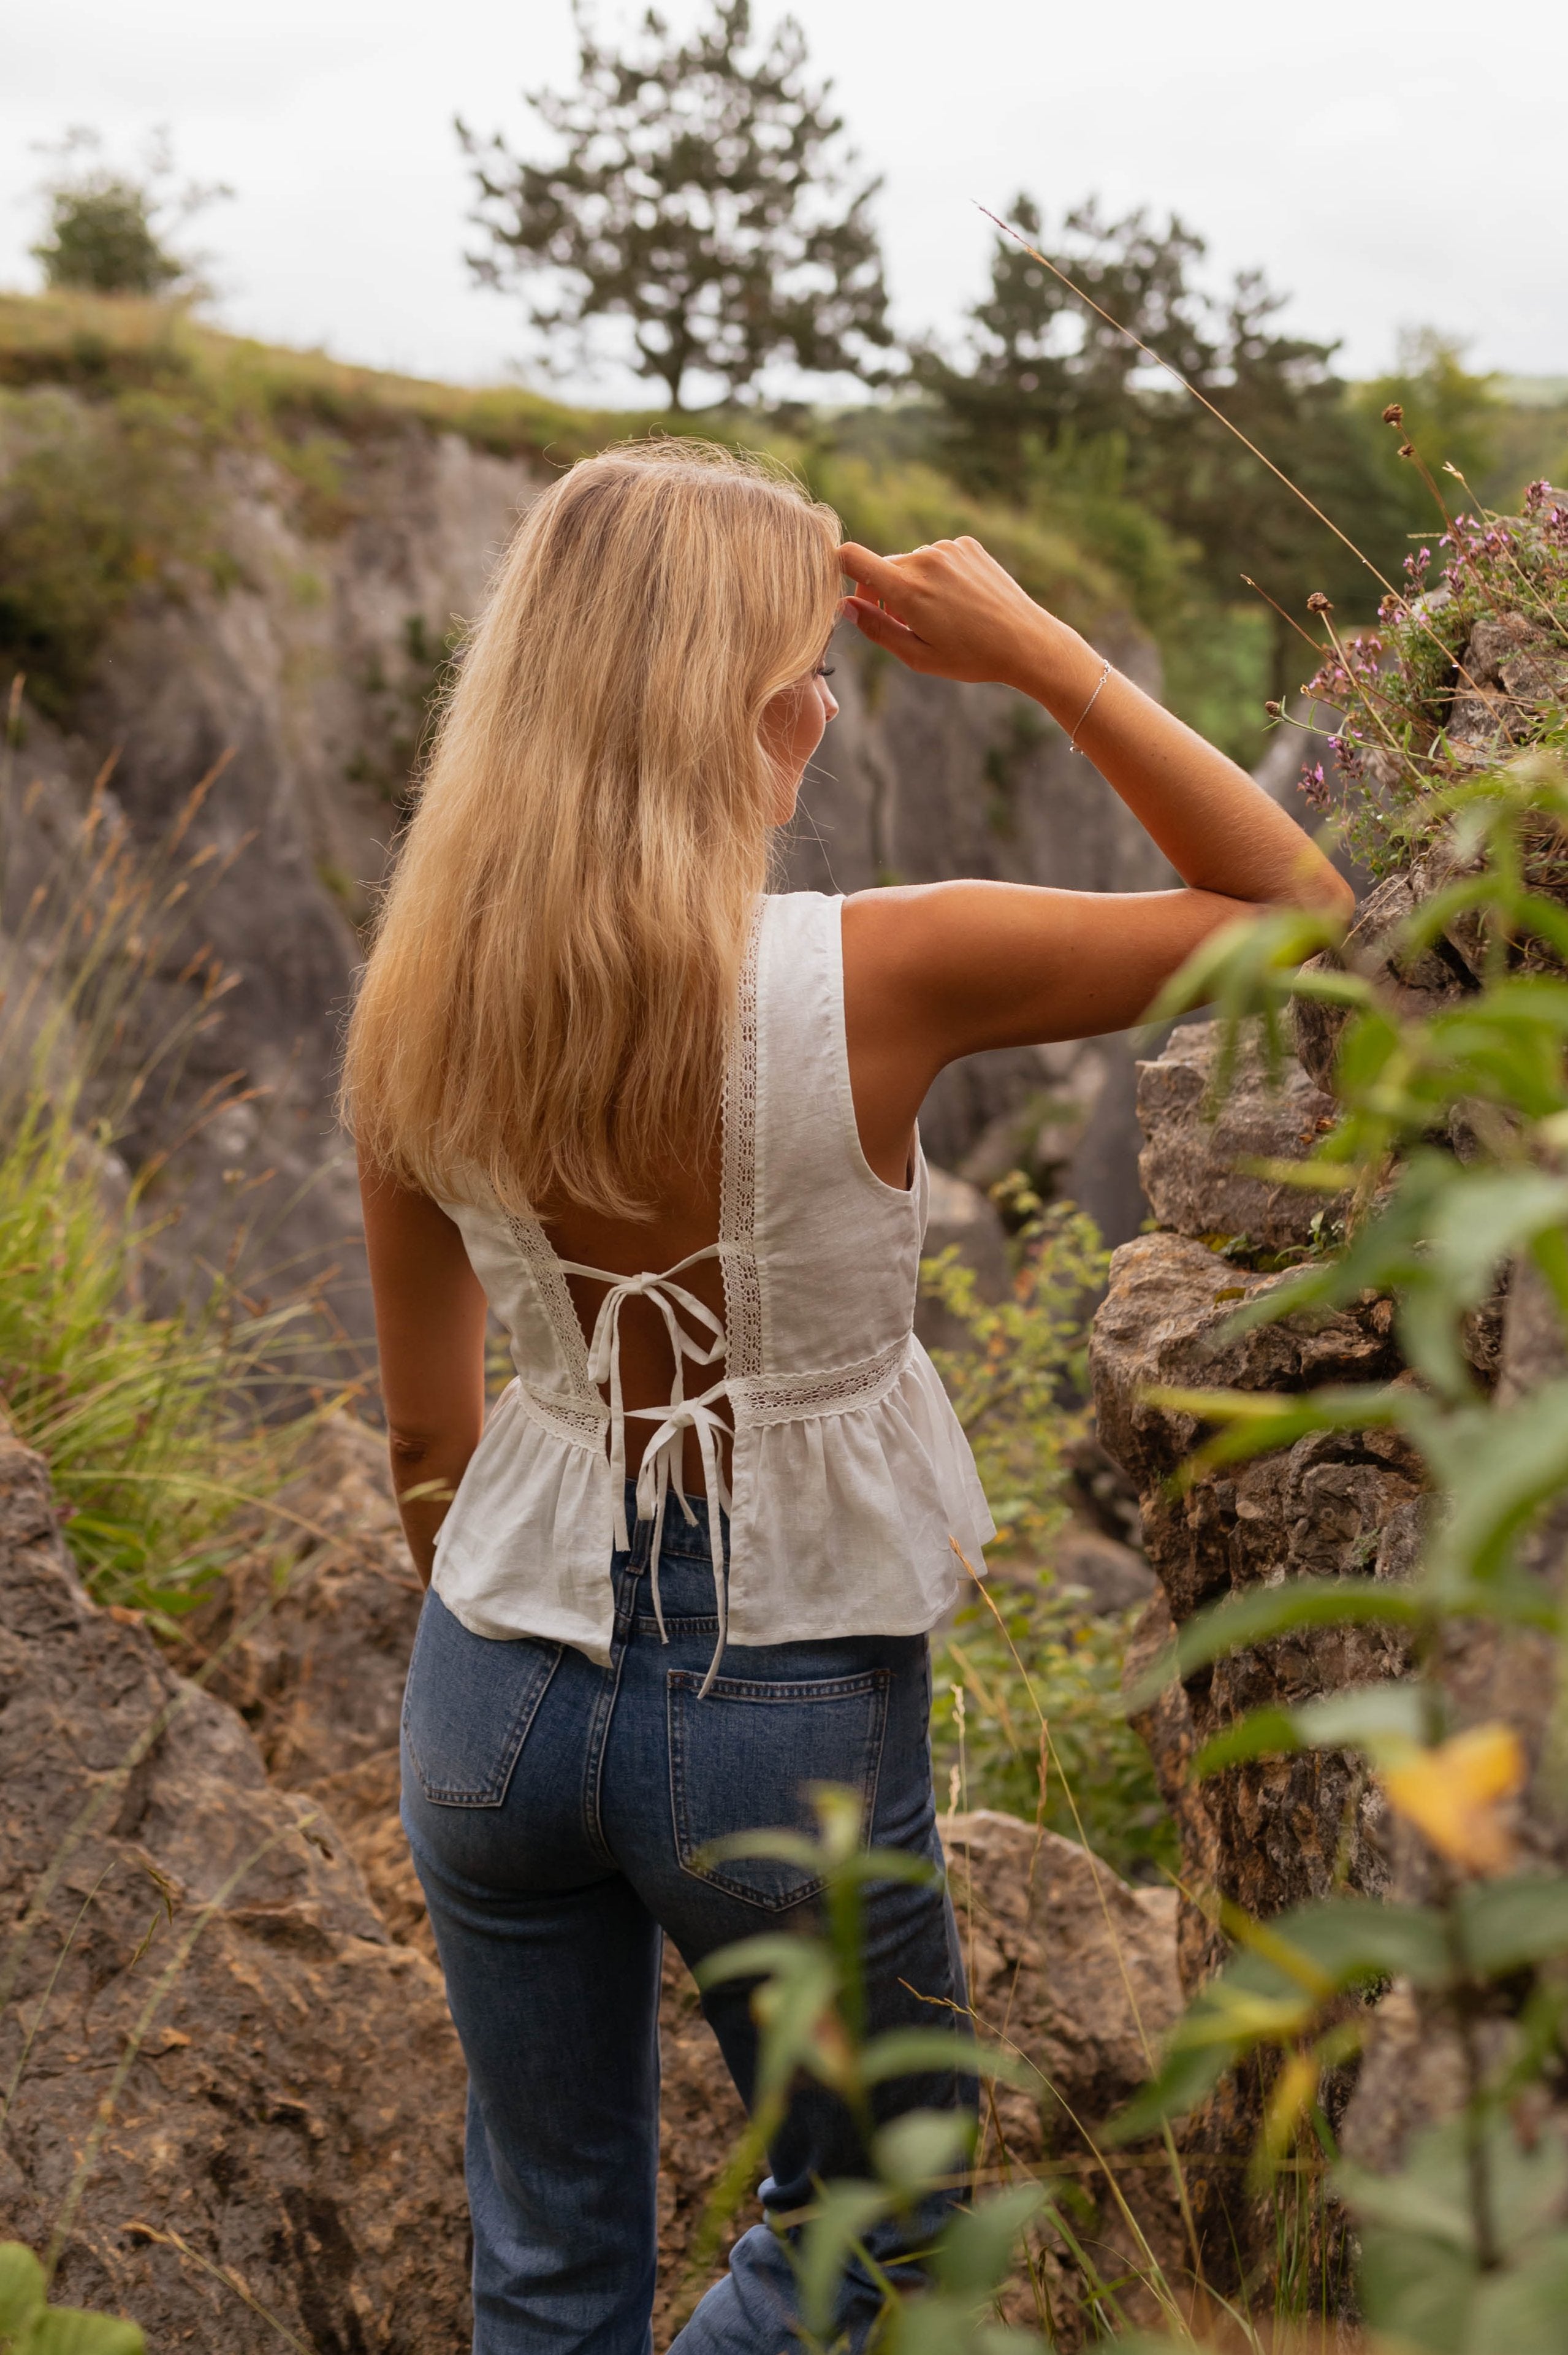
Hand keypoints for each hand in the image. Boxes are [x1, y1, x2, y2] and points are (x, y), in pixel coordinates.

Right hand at [838, 536, 1083, 695]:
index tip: (852, 594)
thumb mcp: (917, 656)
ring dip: (913, 585)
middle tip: (905, 625)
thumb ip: (877, 628)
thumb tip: (845, 606)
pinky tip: (959, 600)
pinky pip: (937, 556)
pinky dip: (938, 576)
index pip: (852, 557)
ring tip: (939, 617)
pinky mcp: (967, 545)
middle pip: (883, 567)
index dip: (839, 569)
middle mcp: (925, 559)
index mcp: (908, 588)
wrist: (1026, 642)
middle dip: (884, 593)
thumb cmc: (971, 657)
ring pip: (911, 563)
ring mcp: (948, 549)